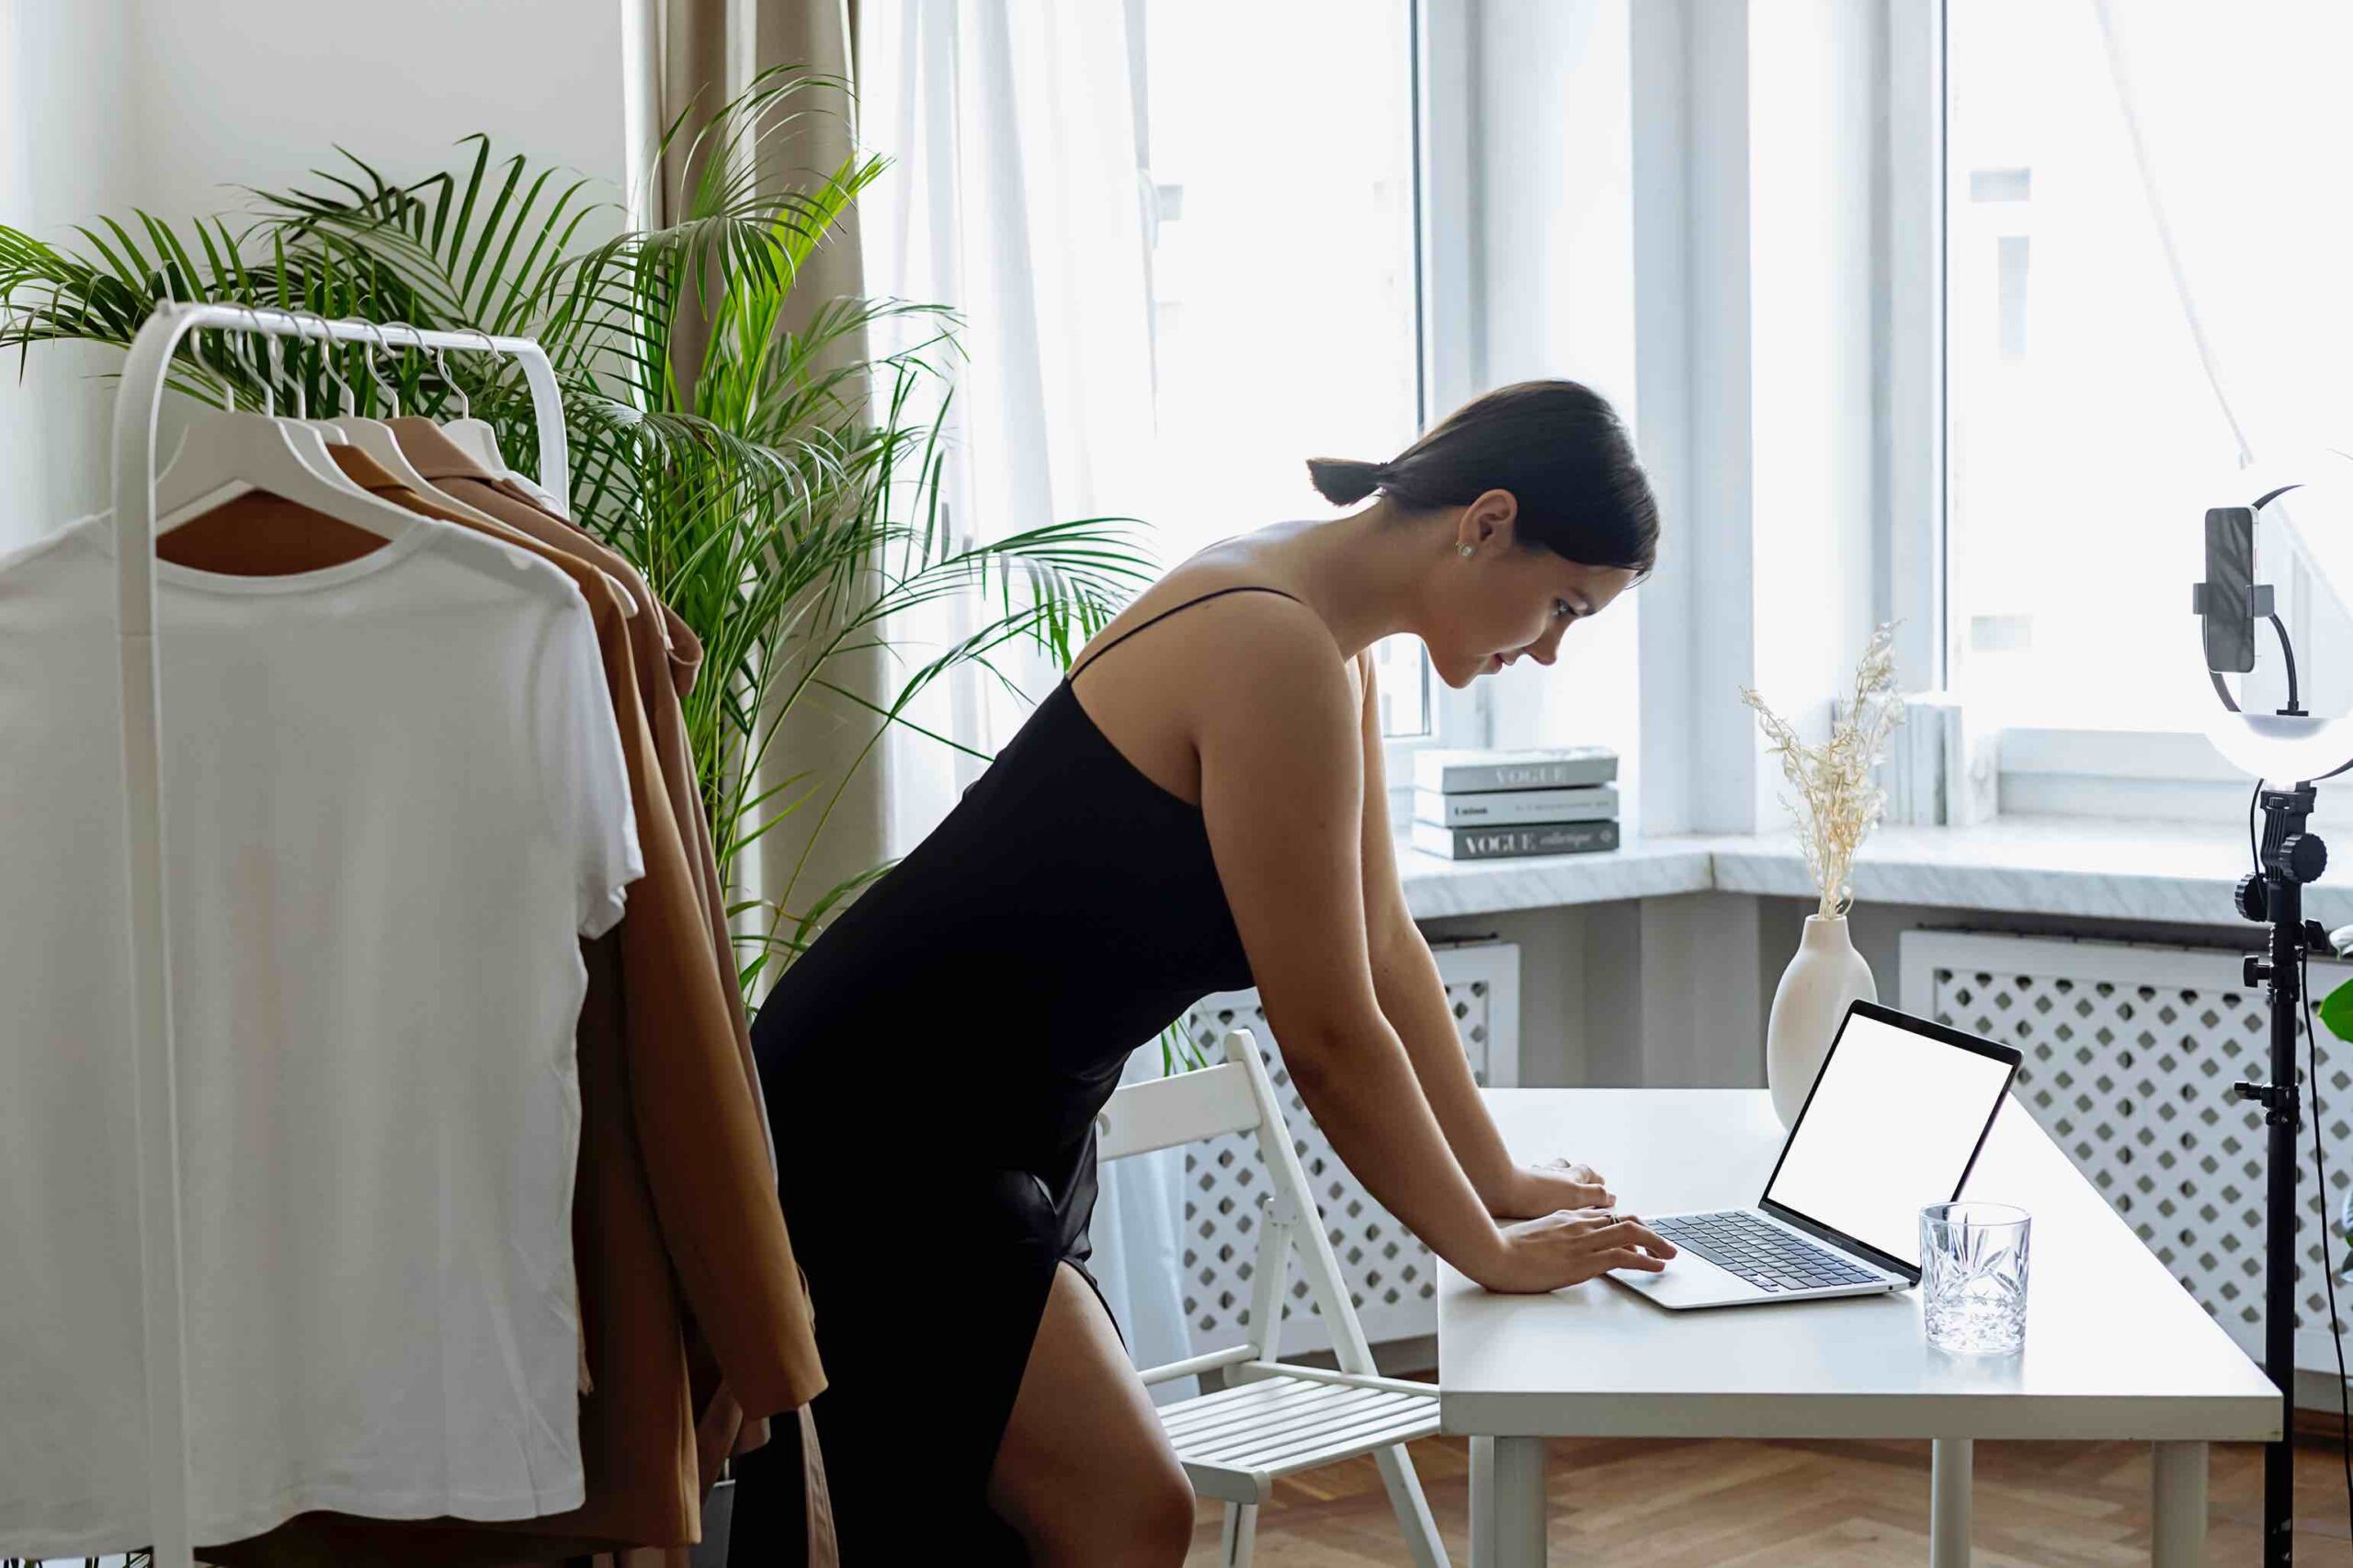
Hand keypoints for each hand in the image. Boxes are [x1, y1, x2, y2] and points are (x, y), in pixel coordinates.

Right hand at [1473, 1208, 1677, 1293]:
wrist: (1494, 1254)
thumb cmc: (1504, 1248)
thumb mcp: (1532, 1235)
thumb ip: (1551, 1235)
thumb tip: (1560, 1247)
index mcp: (1566, 1217)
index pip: (1606, 1216)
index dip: (1628, 1224)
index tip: (1640, 1237)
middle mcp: (1579, 1224)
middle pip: (1625, 1219)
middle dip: (1650, 1231)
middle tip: (1664, 1244)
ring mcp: (1583, 1241)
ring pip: (1631, 1233)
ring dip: (1656, 1243)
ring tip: (1670, 1254)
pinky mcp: (1585, 1260)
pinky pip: (1624, 1256)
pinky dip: (1647, 1260)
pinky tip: (1657, 1266)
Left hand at [1492, 1157, 1613, 1218]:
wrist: (1501, 1189)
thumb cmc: (1538, 1196)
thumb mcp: (1575, 1197)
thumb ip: (1594, 1196)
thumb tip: (1611, 1196)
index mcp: (1570, 1178)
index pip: (1589, 1176)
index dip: (1598, 1183)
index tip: (1605, 1189)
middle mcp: (1554, 1172)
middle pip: (1571, 1168)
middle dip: (1581, 1174)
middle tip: (1586, 1180)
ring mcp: (1536, 1175)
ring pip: (1551, 1169)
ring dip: (1559, 1173)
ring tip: (1561, 1178)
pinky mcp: (1518, 1180)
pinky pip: (1532, 1176)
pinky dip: (1537, 1178)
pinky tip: (1533, 1183)